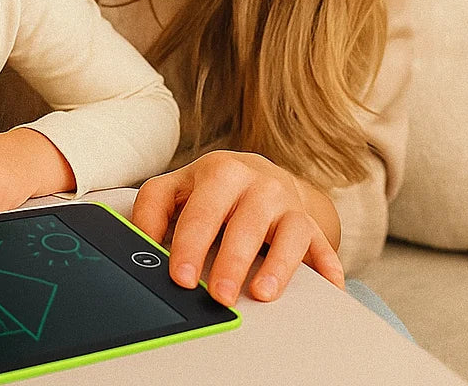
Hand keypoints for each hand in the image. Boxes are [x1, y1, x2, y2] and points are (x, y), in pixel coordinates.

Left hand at [131, 150, 344, 305]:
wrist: (265, 177)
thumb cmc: (215, 189)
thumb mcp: (178, 188)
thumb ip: (153, 208)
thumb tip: (140, 241)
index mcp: (218, 172)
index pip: (201, 210)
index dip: (190, 244)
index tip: (181, 276)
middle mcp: (256, 183)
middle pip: (245, 220)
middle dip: (231, 259)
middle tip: (218, 295)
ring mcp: (287, 203)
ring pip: (288, 231)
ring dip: (276, 265)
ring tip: (260, 294)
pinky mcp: (312, 225)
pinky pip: (323, 246)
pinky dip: (327, 268)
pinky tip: (326, 289)